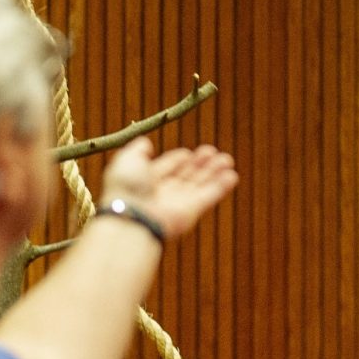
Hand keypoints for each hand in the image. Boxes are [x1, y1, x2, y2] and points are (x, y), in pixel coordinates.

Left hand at [101, 138, 237, 239]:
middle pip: (186, 175)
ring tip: (227, 159)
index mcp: (147, 181)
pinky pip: (209, 196)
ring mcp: (178, 203)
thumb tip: (146, 143)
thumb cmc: (126, 188)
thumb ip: (137, 149)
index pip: (167, 168)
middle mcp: (164, 192)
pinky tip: (232, 175)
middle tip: (212, 151)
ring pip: (200, 184)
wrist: (132, 216)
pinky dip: (221, 186)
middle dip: (200, 163)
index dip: (178, 160)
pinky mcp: (192, 211)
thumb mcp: (127, 160)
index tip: (187, 152)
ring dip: (214, 172)